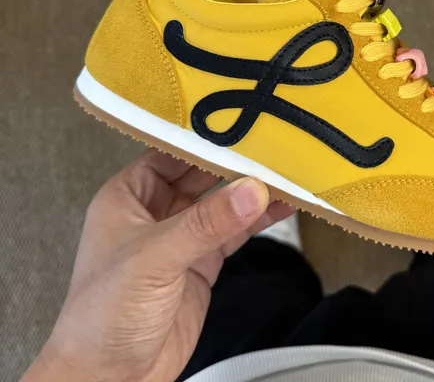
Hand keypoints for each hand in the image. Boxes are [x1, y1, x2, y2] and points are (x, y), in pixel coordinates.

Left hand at [23, 150, 292, 381]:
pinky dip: (258, 219)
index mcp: (128, 196)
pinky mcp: (201, 264)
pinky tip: (280, 207)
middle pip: (201, 175)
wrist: (110, 379)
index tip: (239, 125)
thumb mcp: (155, 258)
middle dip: (233, 162)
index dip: (202, 137)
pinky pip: (234, 232)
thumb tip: (251, 190)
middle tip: (271, 145)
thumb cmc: (102, 316)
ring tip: (284, 174)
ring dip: (250, 191)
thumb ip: (206, 223)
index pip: (170, 152)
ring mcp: (181, 238)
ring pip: (222, 203)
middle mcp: (155, 212)